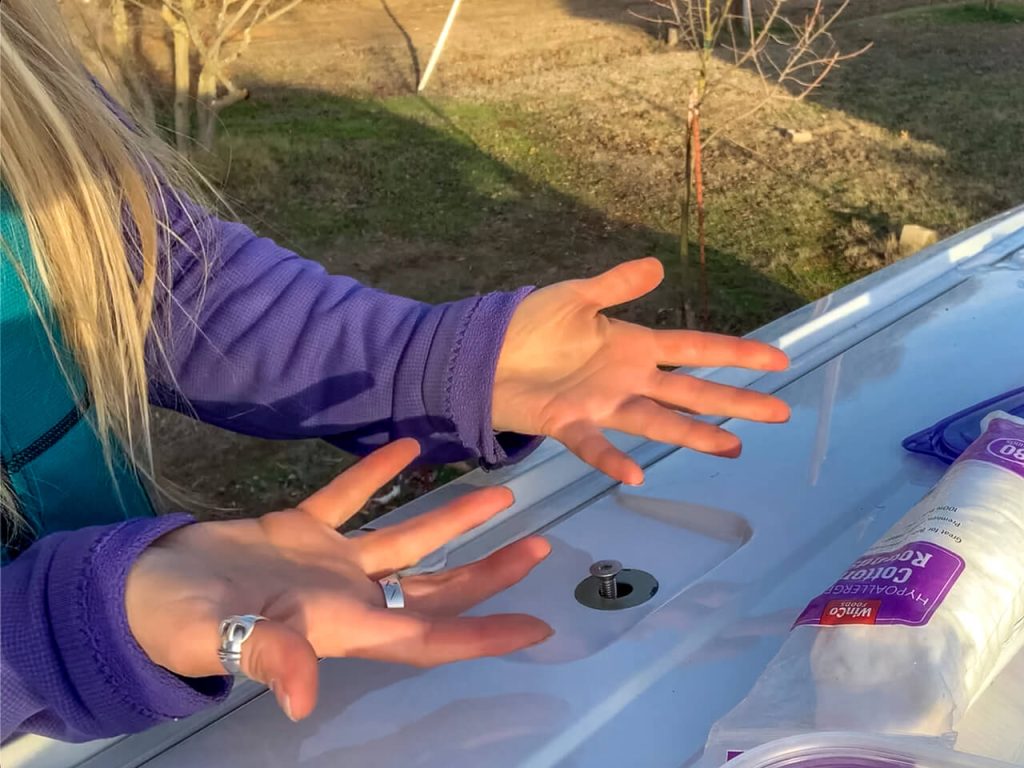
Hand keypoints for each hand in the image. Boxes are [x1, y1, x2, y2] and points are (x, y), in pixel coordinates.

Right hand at [125, 440, 551, 721]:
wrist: (138, 586)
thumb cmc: (174, 618)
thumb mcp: (217, 638)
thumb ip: (267, 656)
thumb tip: (302, 695)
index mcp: (340, 624)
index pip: (428, 634)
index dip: (484, 634)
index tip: (537, 626)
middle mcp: (347, 596)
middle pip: (435, 588)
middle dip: (489, 573)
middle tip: (542, 548)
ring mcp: (326, 561)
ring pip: (405, 540)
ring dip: (452, 518)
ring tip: (500, 494)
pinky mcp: (298, 529)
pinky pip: (350, 498)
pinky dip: (378, 474)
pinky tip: (408, 447)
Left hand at [494, 258, 789, 484]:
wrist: (483, 354)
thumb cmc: (530, 325)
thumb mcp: (576, 296)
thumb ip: (617, 285)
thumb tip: (659, 266)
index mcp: (633, 346)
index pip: (695, 348)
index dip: (736, 353)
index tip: (778, 359)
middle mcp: (627, 379)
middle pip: (692, 390)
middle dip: (736, 400)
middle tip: (780, 413)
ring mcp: (602, 405)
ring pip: (658, 421)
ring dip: (694, 434)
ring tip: (733, 447)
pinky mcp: (568, 424)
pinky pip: (595, 444)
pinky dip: (613, 459)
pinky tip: (636, 473)